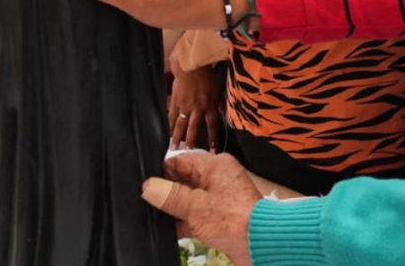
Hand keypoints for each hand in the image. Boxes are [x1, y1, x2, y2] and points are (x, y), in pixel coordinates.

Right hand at [142, 152, 257, 265]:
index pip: (180, 161)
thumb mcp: (195, 206)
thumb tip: (148, 186)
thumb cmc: (233, 220)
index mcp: (215, 165)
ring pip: (188, 200)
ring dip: (173, 211)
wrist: (261, 243)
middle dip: (165, 194)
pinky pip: (196, 215)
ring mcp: (219, 197)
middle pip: (182, 181)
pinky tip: (168, 233)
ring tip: (152, 220)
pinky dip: (184, 223)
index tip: (143, 186)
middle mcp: (218, 177)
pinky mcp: (220, 216)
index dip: (160, 173)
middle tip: (144, 205)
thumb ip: (170, 195)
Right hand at [169, 59, 222, 151]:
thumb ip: (220, 104)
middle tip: (189, 154)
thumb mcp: (218, 90)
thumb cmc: (207, 77)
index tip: (212, 151)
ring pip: (181, 125)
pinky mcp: (175, 102)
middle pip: (194, 129)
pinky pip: (171, 117)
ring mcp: (185, 106)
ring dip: (177, 138)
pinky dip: (169, 126)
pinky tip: (166, 134)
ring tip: (174, 149)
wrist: (192, 66)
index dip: (213, 139)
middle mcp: (197, 109)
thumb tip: (226, 115)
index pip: (212, 126)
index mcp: (209, 106)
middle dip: (191, 142)